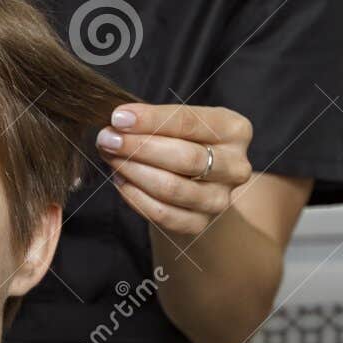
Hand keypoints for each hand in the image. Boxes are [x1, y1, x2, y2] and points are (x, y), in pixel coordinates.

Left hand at [95, 101, 252, 236]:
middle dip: (139, 147)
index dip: (151, 120)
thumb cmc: (184, 142)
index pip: (189, 123)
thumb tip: (116, 123)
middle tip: (107, 139)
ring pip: (172, 188)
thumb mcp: (178, 123)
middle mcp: (235, 166)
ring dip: (134, 172)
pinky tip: (121, 181)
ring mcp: (220, 199)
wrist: (197, 183)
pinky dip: (136, 197)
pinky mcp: (200, 224)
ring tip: (111, 158)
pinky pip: (163, 213)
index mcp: (234, 130)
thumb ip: (154, 121)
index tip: (118, 118)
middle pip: (185, 158)